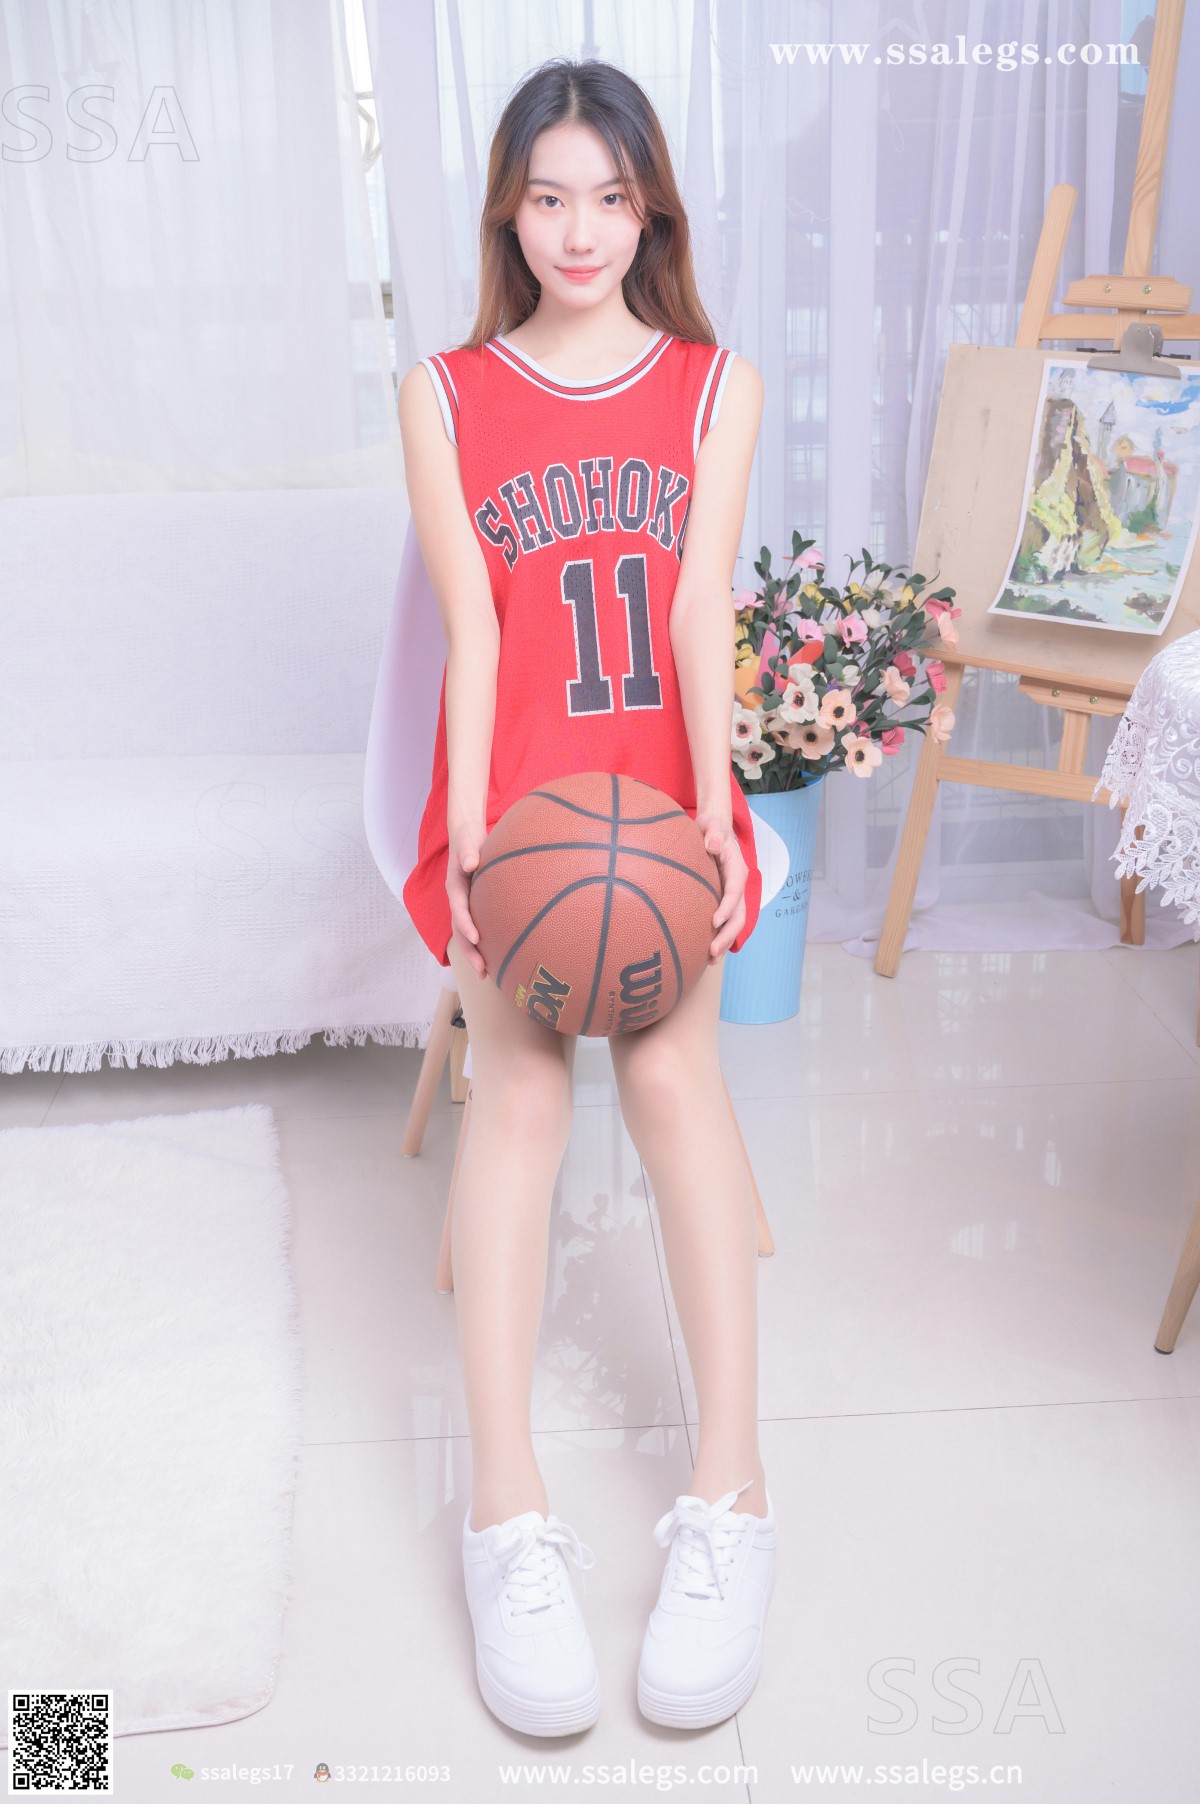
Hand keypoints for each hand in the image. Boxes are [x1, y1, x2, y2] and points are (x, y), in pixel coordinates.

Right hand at [446, 821, 487, 979]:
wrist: (465, 837)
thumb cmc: (468, 839)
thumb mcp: (467, 842)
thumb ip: (467, 852)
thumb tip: (470, 863)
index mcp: (454, 886)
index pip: (458, 909)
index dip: (465, 924)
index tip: (475, 938)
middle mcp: (457, 899)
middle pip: (460, 929)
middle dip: (469, 951)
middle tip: (482, 971)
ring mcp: (464, 904)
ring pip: (466, 933)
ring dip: (474, 953)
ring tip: (485, 974)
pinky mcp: (473, 905)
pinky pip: (476, 927)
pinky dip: (481, 943)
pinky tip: (494, 957)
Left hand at [696, 809, 746, 962]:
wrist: (715, 829)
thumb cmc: (712, 827)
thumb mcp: (713, 826)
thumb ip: (714, 834)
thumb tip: (713, 845)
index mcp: (737, 869)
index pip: (735, 892)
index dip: (726, 908)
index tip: (713, 922)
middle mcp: (738, 885)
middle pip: (738, 914)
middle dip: (727, 935)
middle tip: (712, 952)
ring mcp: (732, 894)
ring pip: (734, 922)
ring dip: (725, 941)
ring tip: (711, 960)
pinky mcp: (724, 898)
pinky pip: (725, 920)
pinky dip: (720, 936)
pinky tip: (707, 952)